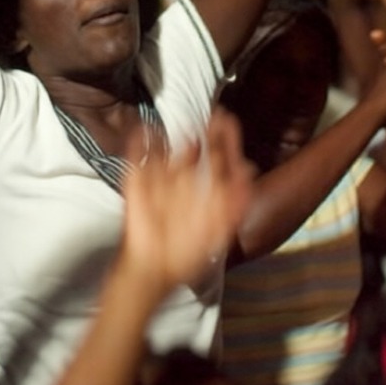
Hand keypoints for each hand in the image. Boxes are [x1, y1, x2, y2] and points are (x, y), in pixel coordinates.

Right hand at [120, 109, 253, 297]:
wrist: (151, 272)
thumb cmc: (186, 255)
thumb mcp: (217, 229)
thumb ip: (234, 201)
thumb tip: (249, 167)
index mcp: (205, 195)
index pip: (218, 161)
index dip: (226, 141)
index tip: (229, 119)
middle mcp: (184, 185)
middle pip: (196, 151)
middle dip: (207, 133)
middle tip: (215, 112)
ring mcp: (160, 183)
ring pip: (168, 152)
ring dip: (175, 134)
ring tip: (185, 120)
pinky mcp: (136, 186)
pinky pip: (137, 159)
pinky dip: (140, 143)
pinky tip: (144, 128)